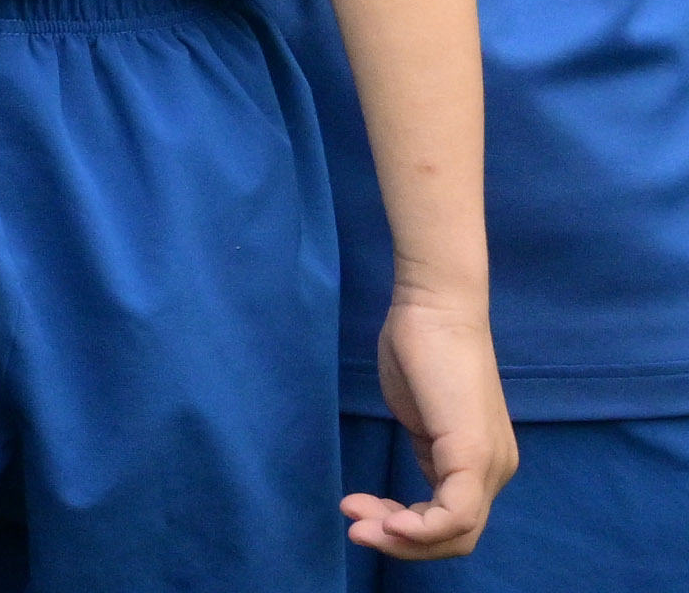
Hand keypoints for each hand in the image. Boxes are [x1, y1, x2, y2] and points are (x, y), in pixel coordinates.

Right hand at [351, 289, 514, 555]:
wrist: (434, 307)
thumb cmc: (419, 349)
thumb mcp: (421, 417)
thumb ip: (426, 451)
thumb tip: (415, 488)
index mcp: (482, 463)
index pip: (453, 525)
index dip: (407, 535)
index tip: (357, 512)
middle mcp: (496, 470)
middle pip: (457, 539)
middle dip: (402, 544)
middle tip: (354, 528)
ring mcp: (489, 464)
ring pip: (456, 534)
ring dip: (403, 538)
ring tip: (357, 521)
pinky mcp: (473, 453)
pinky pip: (455, 514)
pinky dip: (419, 528)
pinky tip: (386, 520)